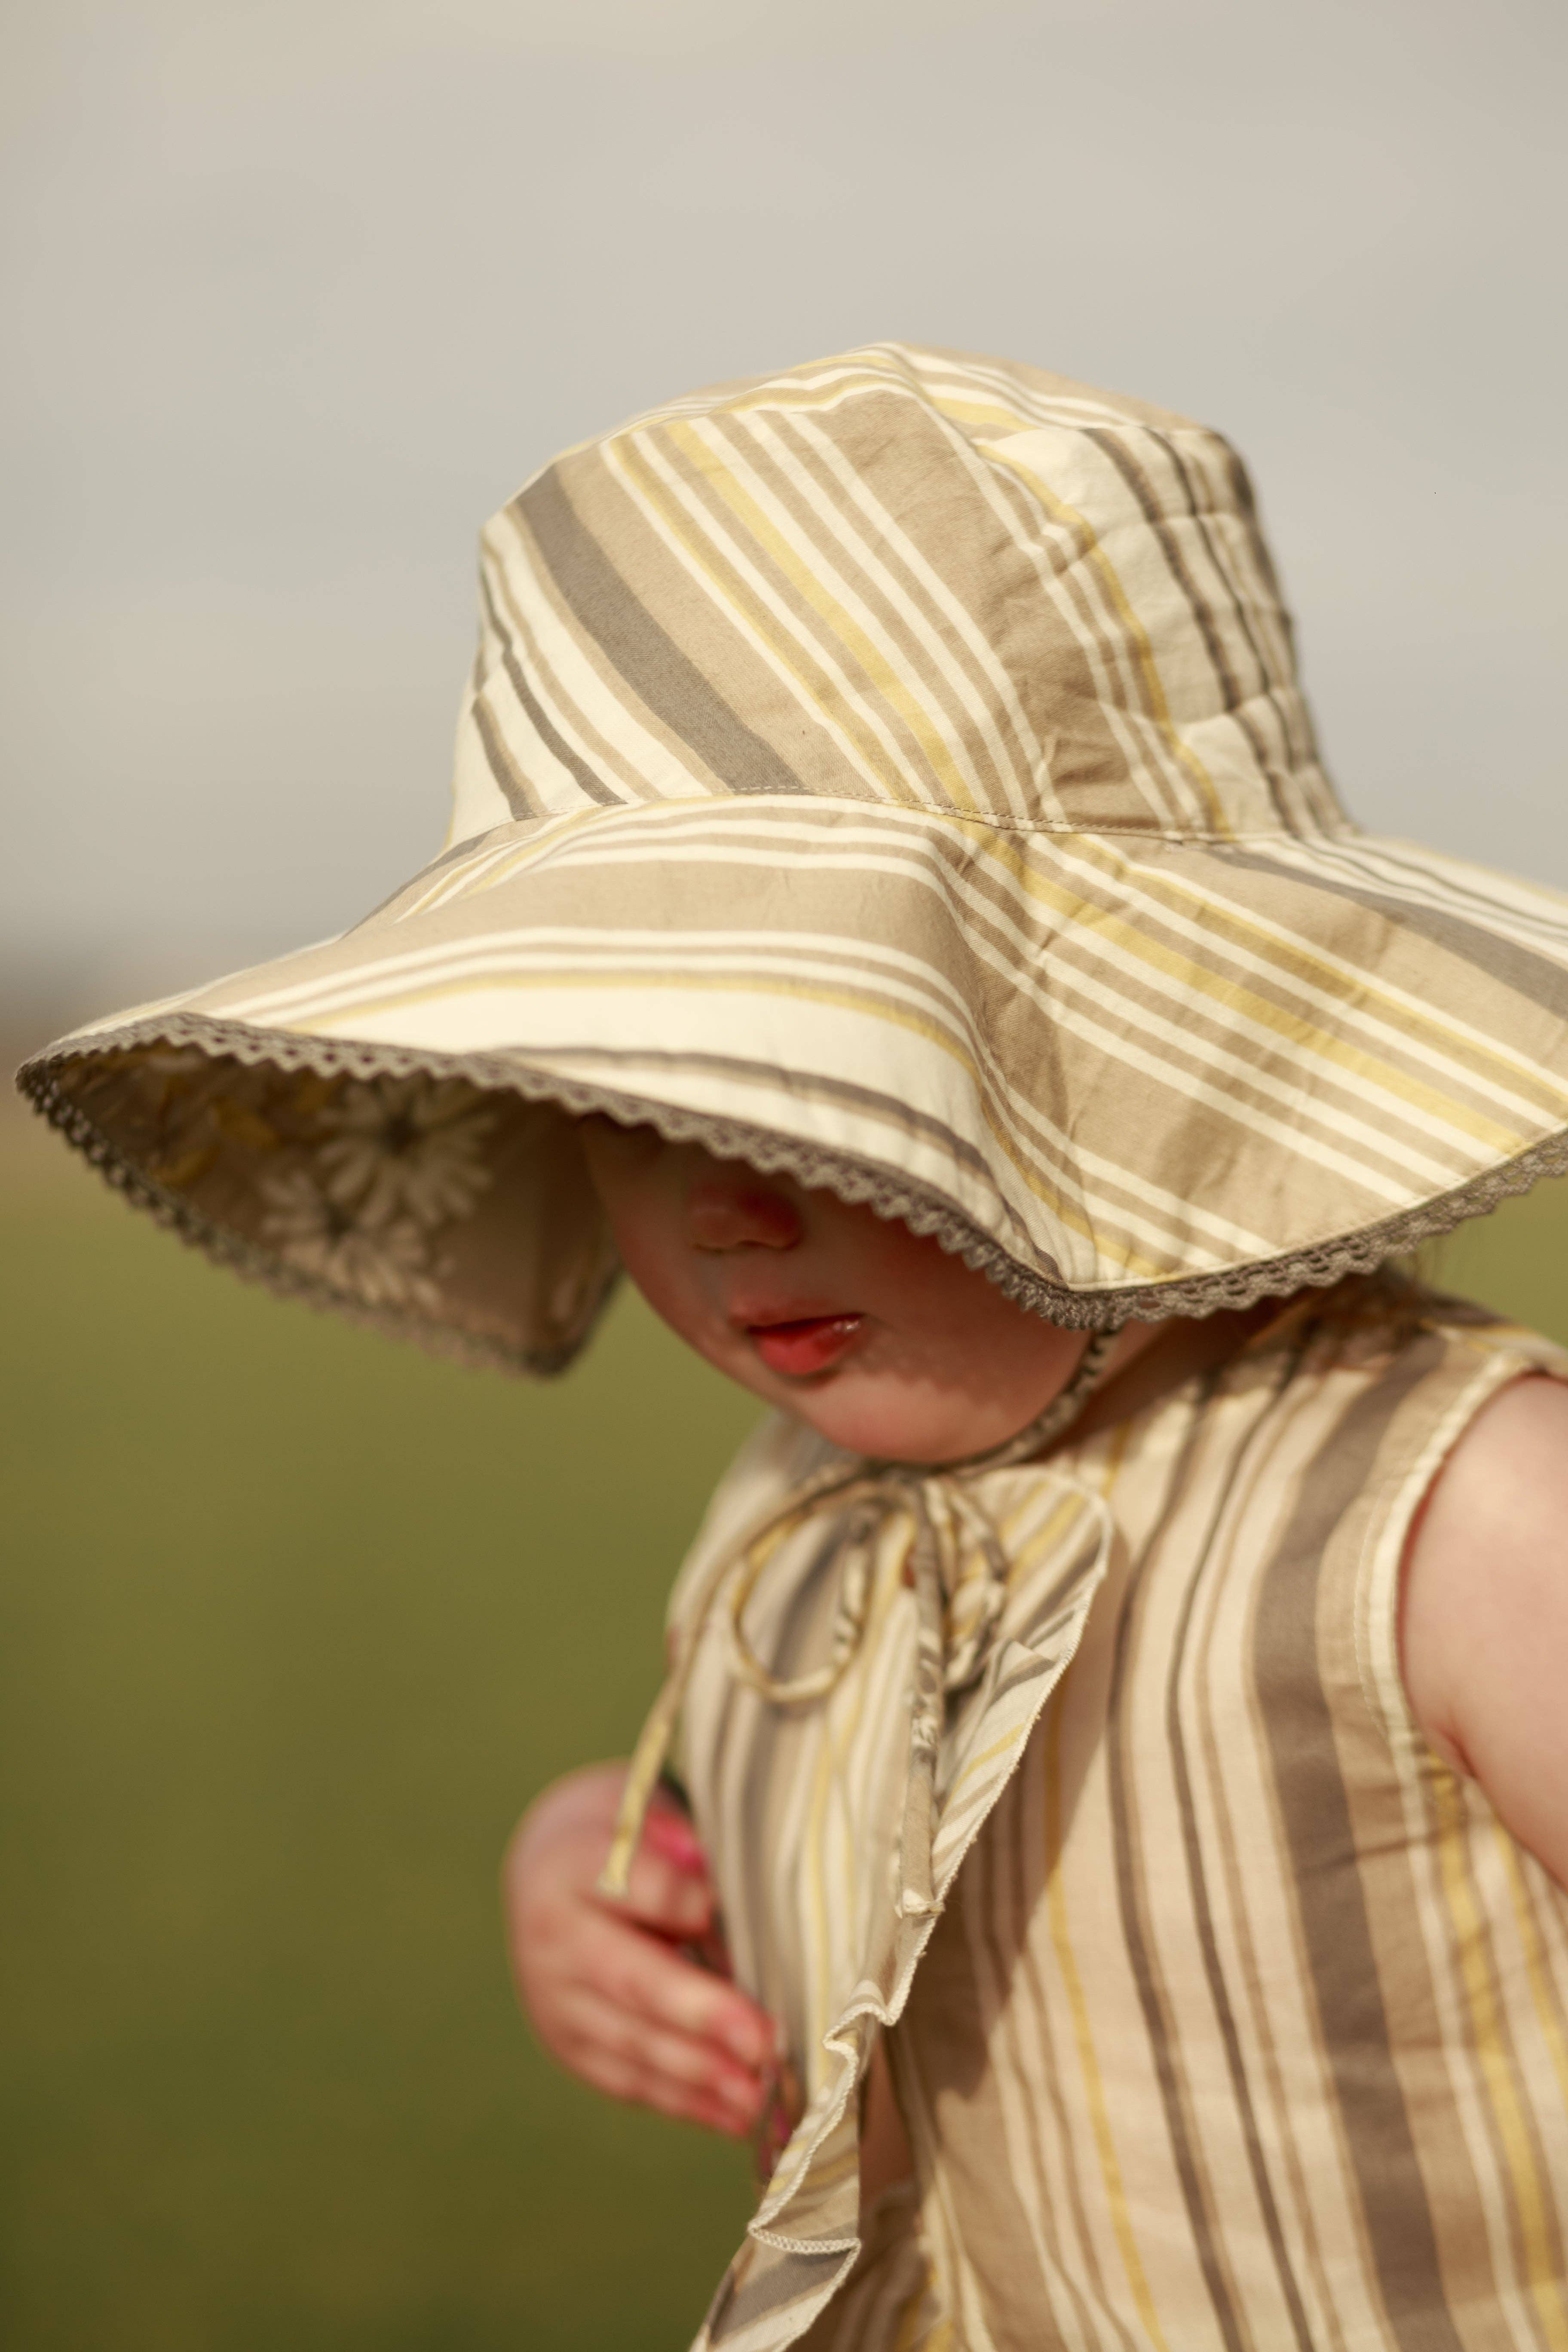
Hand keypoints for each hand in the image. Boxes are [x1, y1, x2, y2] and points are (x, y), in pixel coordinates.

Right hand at [502, 1761, 778, 2135]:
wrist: (543, 1872)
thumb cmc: (621, 1837)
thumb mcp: (647, 1814)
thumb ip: (687, 1850)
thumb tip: (724, 1899)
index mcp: (571, 1865)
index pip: (640, 1886)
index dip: (691, 1903)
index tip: (746, 1923)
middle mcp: (553, 1938)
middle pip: (633, 1979)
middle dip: (703, 2014)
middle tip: (764, 2042)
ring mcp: (554, 2001)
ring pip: (633, 2042)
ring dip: (703, 2075)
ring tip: (764, 2093)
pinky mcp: (567, 2046)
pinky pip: (628, 2081)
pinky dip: (686, 2102)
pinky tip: (737, 2117)